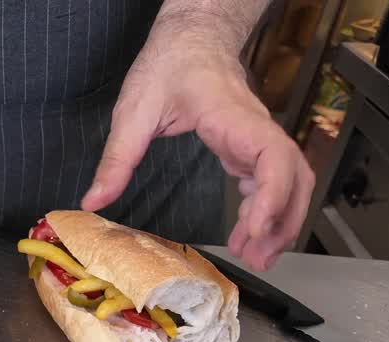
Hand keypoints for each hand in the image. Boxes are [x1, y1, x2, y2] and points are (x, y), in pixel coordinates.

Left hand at [82, 43, 312, 271]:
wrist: (190, 37)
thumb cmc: (168, 64)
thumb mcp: (134, 109)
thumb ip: (117, 157)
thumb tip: (95, 200)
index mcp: (232, 117)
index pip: (273, 157)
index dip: (271, 196)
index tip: (254, 229)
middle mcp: (254, 128)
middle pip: (293, 176)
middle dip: (282, 220)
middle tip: (257, 259)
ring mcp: (256, 136)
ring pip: (291, 179)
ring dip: (280, 218)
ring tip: (257, 256)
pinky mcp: (248, 144)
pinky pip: (272, 178)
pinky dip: (267, 208)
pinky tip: (248, 233)